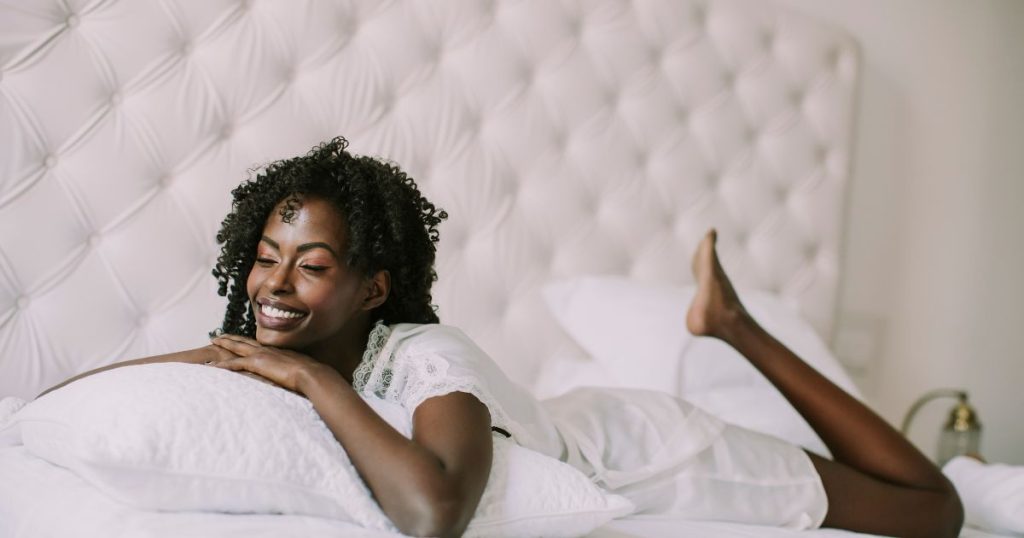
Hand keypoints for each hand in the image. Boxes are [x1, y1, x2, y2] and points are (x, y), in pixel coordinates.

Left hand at [208, 334, 332, 393]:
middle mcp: (268, 350)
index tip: (239, 339)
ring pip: (237, 347)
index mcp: (277, 352)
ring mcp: (262, 355)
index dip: (246, 341)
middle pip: (244, 341)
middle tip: (219, 335)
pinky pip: (235, 363)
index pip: (257, 345)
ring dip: (224, 344)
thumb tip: (295, 377)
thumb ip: (293, 371)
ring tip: (213, 341)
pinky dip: (224, 364)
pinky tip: (214, 366)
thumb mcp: (300, 370)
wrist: (311, 374)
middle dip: (231, 337)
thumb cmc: (310, 375)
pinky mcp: (257, 363)